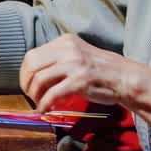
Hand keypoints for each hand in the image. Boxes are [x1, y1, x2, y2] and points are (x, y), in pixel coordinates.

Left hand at [20, 34, 135, 112]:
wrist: (125, 78)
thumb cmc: (100, 71)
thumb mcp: (77, 56)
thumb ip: (57, 61)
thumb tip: (33, 76)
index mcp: (65, 41)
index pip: (33, 54)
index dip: (25, 72)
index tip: (27, 85)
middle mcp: (68, 49)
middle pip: (32, 64)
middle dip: (26, 83)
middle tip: (30, 95)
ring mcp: (75, 63)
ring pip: (40, 79)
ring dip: (35, 95)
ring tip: (39, 103)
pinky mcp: (80, 80)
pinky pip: (52, 93)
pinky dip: (44, 103)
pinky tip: (45, 109)